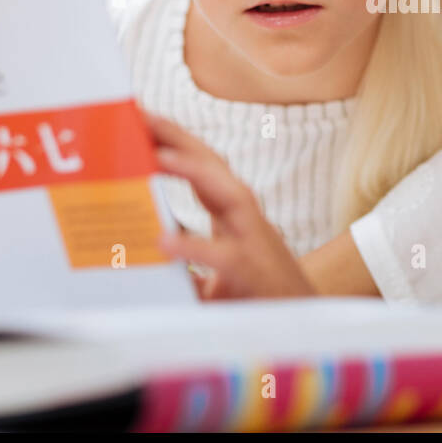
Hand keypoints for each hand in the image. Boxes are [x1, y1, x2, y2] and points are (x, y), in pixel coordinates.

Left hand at [145, 111, 315, 299]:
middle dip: (181, 138)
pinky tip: (163, 244)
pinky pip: (221, 255)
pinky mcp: (252, 271)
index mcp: (233, 215)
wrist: (299, 326)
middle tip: (144, 116)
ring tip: (158, 156)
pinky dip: (193, 247)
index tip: (145, 119)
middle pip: (213, 166)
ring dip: (194, 171)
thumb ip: (183, 266)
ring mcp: (253, 240)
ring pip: (227, 194)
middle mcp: (245, 218)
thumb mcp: (212, 276)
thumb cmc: (255, 299)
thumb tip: (141, 262)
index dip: (177, 142)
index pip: (203, 168)